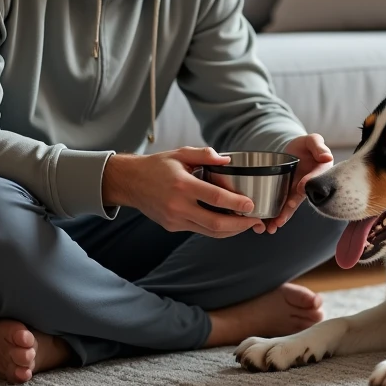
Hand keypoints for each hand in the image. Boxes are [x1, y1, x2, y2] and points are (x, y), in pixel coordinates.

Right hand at [101, 147, 263, 237]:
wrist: (129, 182)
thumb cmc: (157, 166)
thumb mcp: (180, 153)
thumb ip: (205, 155)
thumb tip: (227, 160)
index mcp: (182, 185)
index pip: (215, 198)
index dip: (236, 203)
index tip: (251, 204)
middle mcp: (178, 205)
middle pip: (216, 223)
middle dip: (240, 225)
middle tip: (256, 220)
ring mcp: (175, 219)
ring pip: (210, 232)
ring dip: (232, 230)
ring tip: (247, 224)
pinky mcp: (173, 227)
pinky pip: (200, 231)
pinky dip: (217, 229)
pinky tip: (229, 223)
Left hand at [264, 134, 334, 232]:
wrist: (293, 150)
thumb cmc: (305, 145)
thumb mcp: (312, 141)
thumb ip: (318, 146)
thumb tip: (327, 156)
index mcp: (321, 173)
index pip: (316, 180)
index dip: (308, 184)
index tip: (300, 188)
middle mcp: (310, 186)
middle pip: (301, 199)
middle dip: (290, 210)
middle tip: (280, 219)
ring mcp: (298, 192)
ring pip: (290, 206)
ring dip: (282, 216)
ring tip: (272, 226)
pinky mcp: (288, 194)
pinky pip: (282, 205)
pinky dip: (275, 214)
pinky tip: (266, 223)